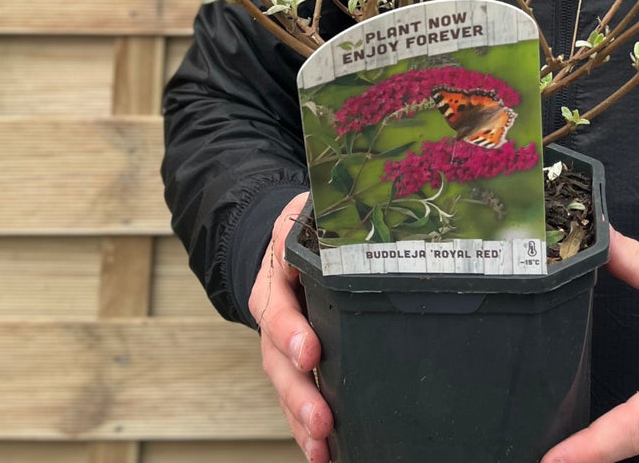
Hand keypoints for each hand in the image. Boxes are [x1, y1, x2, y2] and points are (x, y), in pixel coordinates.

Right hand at [248, 192, 334, 462]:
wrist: (281, 240)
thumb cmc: (305, 223)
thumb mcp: (309, 207)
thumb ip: (323, 208)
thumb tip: (362, 201)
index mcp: (279, 271)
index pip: (279, 304)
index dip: (291, 330)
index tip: (310, 351)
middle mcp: (276, 311)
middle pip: (278, 358)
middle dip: (299, 391)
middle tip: (321, 417)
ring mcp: (282, 341)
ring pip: (285, 384)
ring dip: (302, 417)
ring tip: (321, 445)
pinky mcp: (296, 361)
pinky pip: (297, 395)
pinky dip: (307, 425)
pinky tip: (325, 452)